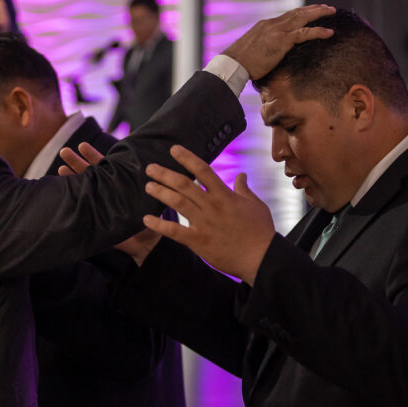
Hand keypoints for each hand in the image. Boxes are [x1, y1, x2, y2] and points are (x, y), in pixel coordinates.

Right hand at [59, 143, 162, 265]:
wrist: (145, 242)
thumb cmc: (148, 218)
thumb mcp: (145, 199)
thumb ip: (141, 185)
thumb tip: (144, 166)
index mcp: (116, 183)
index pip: (103, 166)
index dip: (93, 156)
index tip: (82, 146)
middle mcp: (104, 191)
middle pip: (88, 173)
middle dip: (76, 162)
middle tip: (64, 152)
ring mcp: (96, 203)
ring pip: (81, 187)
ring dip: (69, 178)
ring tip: (60, 167)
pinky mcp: (92, 216)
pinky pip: (80, 206)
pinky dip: (70, 198)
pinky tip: (60, 190)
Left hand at [143, 144, 275, 284]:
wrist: (261, 257)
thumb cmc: (261, 231)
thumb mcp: (256, 204)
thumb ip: (244, 189)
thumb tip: (241, 175)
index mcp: (225, 195)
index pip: (203, 170)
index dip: (187, 158)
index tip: (173, 150)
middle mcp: (212, 206)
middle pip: (184, 184)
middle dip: (165, 174)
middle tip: (150, 168)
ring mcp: (204, 223)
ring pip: (177, 203)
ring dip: (160, 193)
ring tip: (148, 186)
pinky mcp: (198, 241)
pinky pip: (174, 231)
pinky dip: (159, 224)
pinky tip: (146, 219)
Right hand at [223, 4, 334, 79]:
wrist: (233, 64)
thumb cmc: (242, 63)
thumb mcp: (255, 51)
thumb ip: (266, 47)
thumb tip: (273, 55)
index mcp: (266, 25)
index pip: (288, 15)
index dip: (301, 12)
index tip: (312, 10)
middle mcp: (272, 24)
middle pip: (297, 12)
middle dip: (313, 8)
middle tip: (327, 7)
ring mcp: (277, 31)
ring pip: (303, 17)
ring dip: (319, 13)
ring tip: (332, 11)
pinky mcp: (281, 40)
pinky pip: (304, 33)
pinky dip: (318, 31)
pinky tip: (330, 32)